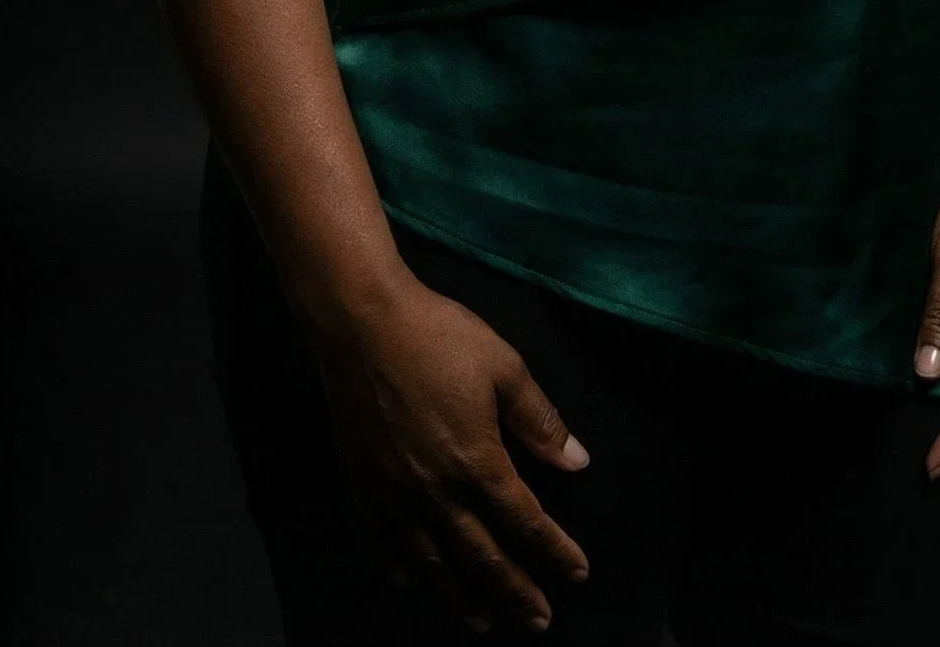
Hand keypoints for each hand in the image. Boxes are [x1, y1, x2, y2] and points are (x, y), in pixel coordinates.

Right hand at [308, 271, 592, 633]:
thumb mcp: (504, 366)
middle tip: (537, 622)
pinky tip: (411, 580)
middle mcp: (436, 491)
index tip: (578, 574)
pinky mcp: (363, 483)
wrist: (361, 322)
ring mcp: (395, 493)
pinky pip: (384, 540)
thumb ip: (540, 420)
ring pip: (432, 561)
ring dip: (460, 595)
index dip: (554, 551)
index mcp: (477, 461)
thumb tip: (578, 464)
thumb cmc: (438, 336)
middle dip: (514, 592)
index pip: (525, 522)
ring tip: (481, 622)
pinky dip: (402, 565)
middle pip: (481, 555)